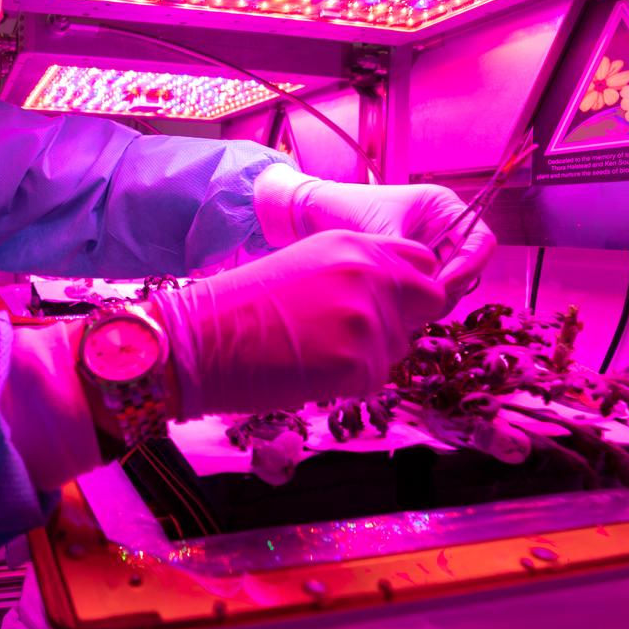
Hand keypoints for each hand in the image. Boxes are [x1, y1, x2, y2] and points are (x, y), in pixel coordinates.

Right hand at [151, 230, 445, 418]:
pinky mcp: (356, 363)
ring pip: (399, 348)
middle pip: (428, 301)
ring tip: (315, 352)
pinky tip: (308, 371)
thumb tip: (397, 301)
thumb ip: (357, 273)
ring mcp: (365, 318)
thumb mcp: (307, 266)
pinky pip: (375, 380)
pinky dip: (348, 384)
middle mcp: (368, 274)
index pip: (423, 263)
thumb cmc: (241, 307)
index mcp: (353, 244)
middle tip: (358, 336)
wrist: (200, 339)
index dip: (414, 287)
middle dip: (405, 321)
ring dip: (369, 357)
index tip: (394, 305)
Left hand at [255, 165, 495, 311]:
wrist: (310, 214)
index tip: (442, 288)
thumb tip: (430, 295)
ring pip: (449, 286)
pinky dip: (417, 304)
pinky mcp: (412, 270)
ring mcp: (428, 250)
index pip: (480, 241)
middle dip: (449, 289)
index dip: (468, 267)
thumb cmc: (345, 209)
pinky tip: (395, 311)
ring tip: (404, 309)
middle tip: (422, 307)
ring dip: (432, 301)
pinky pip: (427, 293)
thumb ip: (408, 262)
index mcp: (443, 207)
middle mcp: (442, 229)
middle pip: (468, 268)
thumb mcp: (382, 231)